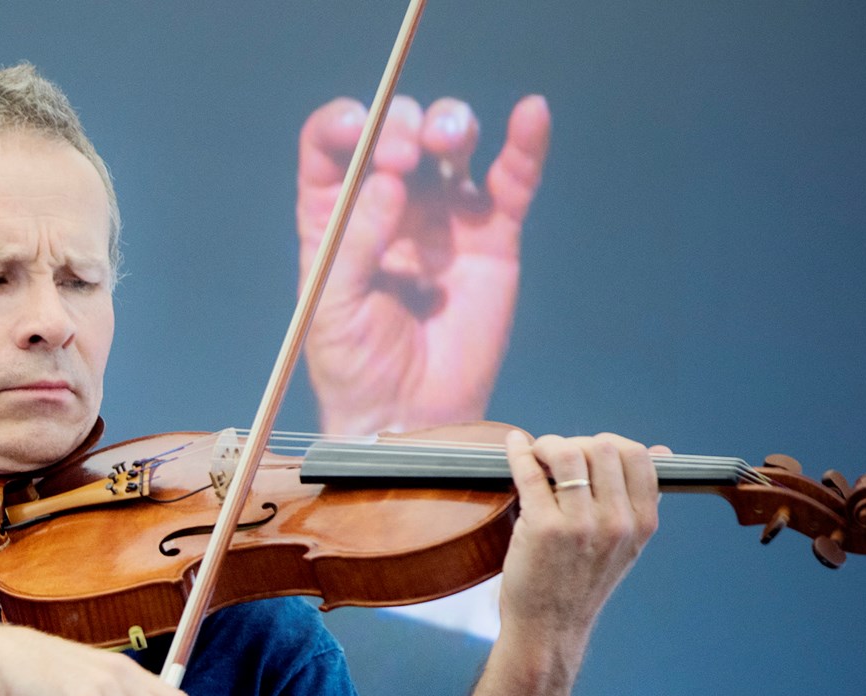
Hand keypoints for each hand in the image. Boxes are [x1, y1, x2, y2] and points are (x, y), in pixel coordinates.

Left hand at [299, 95, 551, 436]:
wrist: (408, 414)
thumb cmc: (354, 362)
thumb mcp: (332, 304)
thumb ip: (357, 242)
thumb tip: (390, 181)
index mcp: (335, 211)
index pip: (333, 145)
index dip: (344, 124)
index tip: (359, 128)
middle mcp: (388, 201)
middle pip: (396, 131)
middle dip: (401, 125)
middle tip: (402, 156)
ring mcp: (442, 214)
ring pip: (450, 143)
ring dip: (449, 123)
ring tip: (445, 141)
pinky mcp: (492, 235)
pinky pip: (512, 180)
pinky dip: (525, 144)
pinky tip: (532, 113)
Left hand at [496, 432, 664, 649]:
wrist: (550, 626)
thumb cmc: (582, 582)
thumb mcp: (627, 544)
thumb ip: (639, 500)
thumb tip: (660, 452)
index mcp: (642, 523)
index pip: (638, 457)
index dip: (609, 444)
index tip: (588, 451)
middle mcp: (617, 522)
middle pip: (603, 448)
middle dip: (576, 442)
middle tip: (555, 455)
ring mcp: (580, 525)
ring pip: (567, 453)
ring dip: (547, 444)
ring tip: (536, 454)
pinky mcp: (542, 528)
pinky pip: (530, 473)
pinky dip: (518, 452)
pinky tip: (514, 445)